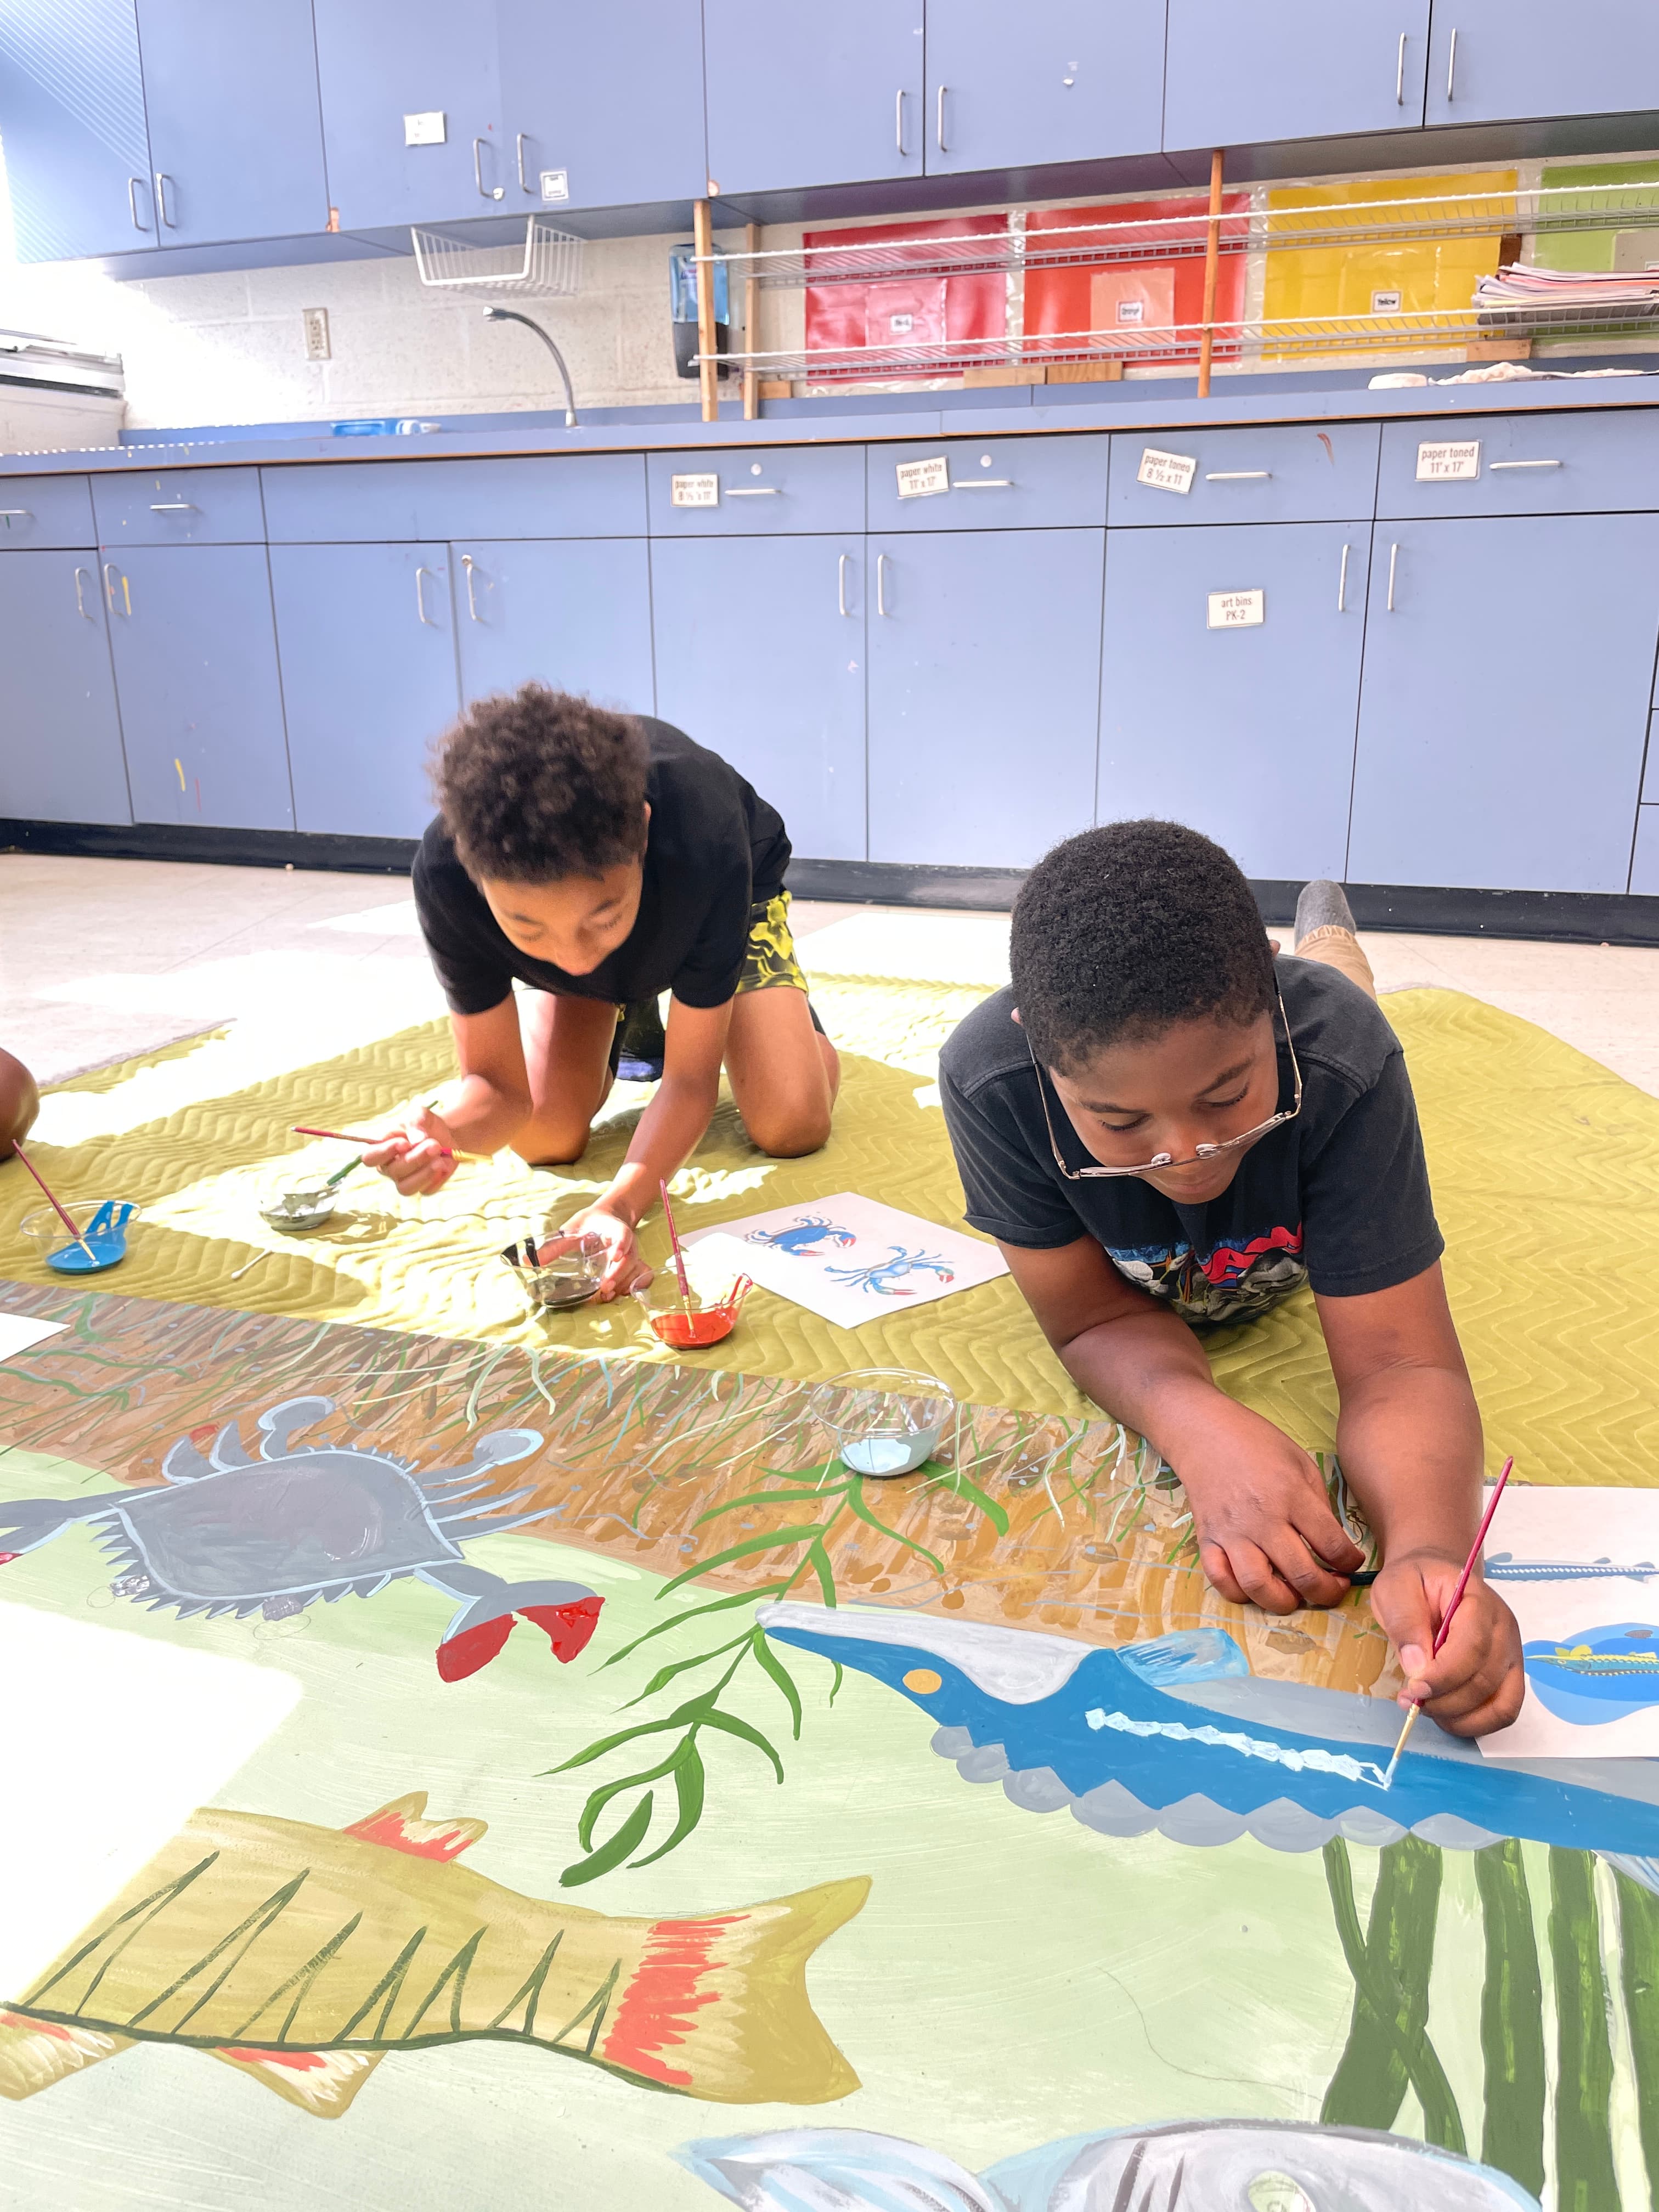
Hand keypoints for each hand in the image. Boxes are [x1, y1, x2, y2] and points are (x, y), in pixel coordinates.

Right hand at [361, 1105, 457, 1197]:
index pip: (370, 1158)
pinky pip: (427, 1190)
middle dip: (415, 1158)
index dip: (385, 1152)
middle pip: (394, 1171)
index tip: (405, 1143)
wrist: (446, 1133)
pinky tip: (445, 1164)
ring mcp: (405, 1180)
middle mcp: (390, 1168)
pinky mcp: (424, 1188)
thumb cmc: (424, 1124)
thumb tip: (418, 1140)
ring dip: (424, 1173)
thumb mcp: (420, 1114)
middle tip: (434, 1144)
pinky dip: (437, 1178)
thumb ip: (416, 1123)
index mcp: (381, 1149)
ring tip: (440, 1160)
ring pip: (406, 1188)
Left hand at [562, 1203, 651, 1299]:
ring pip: (635, 1270)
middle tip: (605, 1287)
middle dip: (619, 1274)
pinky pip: (639, 1276)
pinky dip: (629, 1286)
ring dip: (623, 1283)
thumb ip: (554, 1245)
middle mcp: (628, 1243)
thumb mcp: (571, 1229)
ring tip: (606, 1295)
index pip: (624, 1235)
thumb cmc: (588, 1223)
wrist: (606, 1218)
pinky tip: (615, 1294)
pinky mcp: (632, 1265)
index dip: (622, 1245)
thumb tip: (530, 1260)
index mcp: (615, 1229)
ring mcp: (632, 1255)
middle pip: (631, 1258)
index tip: (616, 1256)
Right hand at [1179, 1409, 1365, 1612]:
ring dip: (1285, 1602)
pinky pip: (1221, 1581)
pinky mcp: (1207, 1540)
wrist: (1205, 1433)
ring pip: (1259, 1588)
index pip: (1332, 1546)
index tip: (1351, 1563)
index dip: (1350, 1562)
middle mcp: (1263, 1520)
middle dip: (1327, 1592)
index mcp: (1292, 1496)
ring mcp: (1231, 1533)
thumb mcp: (1302, 1464)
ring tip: (1296, 1594)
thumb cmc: (1259, 1444)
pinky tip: (1257, 1585)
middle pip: (1301, 1575)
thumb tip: (1332, 1547)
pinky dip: (1240, 1593)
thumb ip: (1319, 1506)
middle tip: (1333, 1587)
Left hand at [1373, 1554, 1523, 1736]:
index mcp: (1478, 1600)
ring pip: (1500, 1703)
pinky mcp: (1509, 1674)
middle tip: (1410, 1701)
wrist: (1433, 1576)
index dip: (1443, 1675)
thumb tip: (1418, 1667)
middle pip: (1485, 1680)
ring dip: (1459, 1716)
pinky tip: (1445, 1716)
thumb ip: (1405, 1622)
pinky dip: (1476, 1723)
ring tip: (1424, 1709)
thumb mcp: (1395, 1589)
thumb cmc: (1414, 1581)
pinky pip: (1505, 1711)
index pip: (1472, 1646)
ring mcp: (1511, 1654)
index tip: (1413, 1688)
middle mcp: (1504, 1629)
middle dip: (1444, 1700)